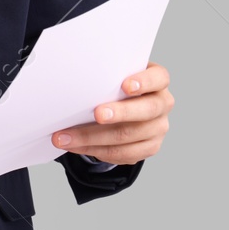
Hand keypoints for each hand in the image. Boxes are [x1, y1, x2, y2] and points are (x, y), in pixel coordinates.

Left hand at [52, 61, 172, 164]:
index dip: (144, 82)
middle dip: (120, 113)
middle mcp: (162, 104)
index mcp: (157, 81)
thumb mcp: (114, 76)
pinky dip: (95, 150)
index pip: (158, 78)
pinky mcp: (149, 147)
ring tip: (66, 137)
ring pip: (128, 136)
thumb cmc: (115, 86)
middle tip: (97, 114)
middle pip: (146, 110)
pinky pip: (122, 153)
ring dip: (93, 137)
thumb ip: (105, 77)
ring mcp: (158, 128)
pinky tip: (76, 146)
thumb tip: (74, 82)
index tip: (126, 86)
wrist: (125, 107)